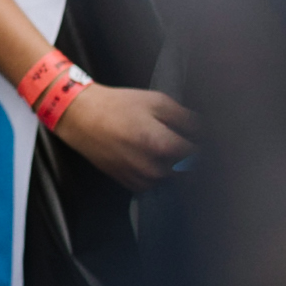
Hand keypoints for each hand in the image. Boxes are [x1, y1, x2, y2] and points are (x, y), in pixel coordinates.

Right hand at [53, 85, 198, 191]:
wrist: (80, 117)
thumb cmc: (117, 106)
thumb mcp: (155, 101)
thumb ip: (186, 117)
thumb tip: (206, 130)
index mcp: (162, 145)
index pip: (199, 155)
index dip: (204, 146)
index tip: (202, 140)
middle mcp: (153, 167)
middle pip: (188, 172)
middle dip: (191, 159)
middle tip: (184, 143)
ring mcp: (140, 178)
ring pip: (171, 180)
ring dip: (174, 168)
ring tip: (164, 148)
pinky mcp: (128, 183)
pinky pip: (153, 184)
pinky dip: (156, 174)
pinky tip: (149, 157)